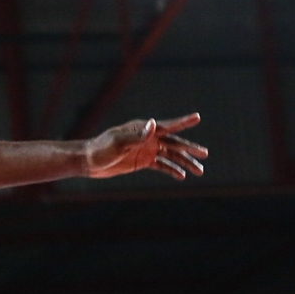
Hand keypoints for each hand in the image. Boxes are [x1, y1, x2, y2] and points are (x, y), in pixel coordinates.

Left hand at [84, 114, 207, 179]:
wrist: (88, 161)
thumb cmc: (101, 149)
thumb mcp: (119, 142)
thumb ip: (138, 135)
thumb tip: (154, 123)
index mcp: (143, 129)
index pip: (167, 126)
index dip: (183, 122)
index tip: (197, 117)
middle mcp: (148, 137)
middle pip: (173, 143)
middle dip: (190, 149)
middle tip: (205, 154)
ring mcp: (146, 149)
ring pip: (170, 155)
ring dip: (184, 162)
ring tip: (199, 171)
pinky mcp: (142, 161)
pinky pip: (161, 165)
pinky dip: (172, 169)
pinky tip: (182, 176)